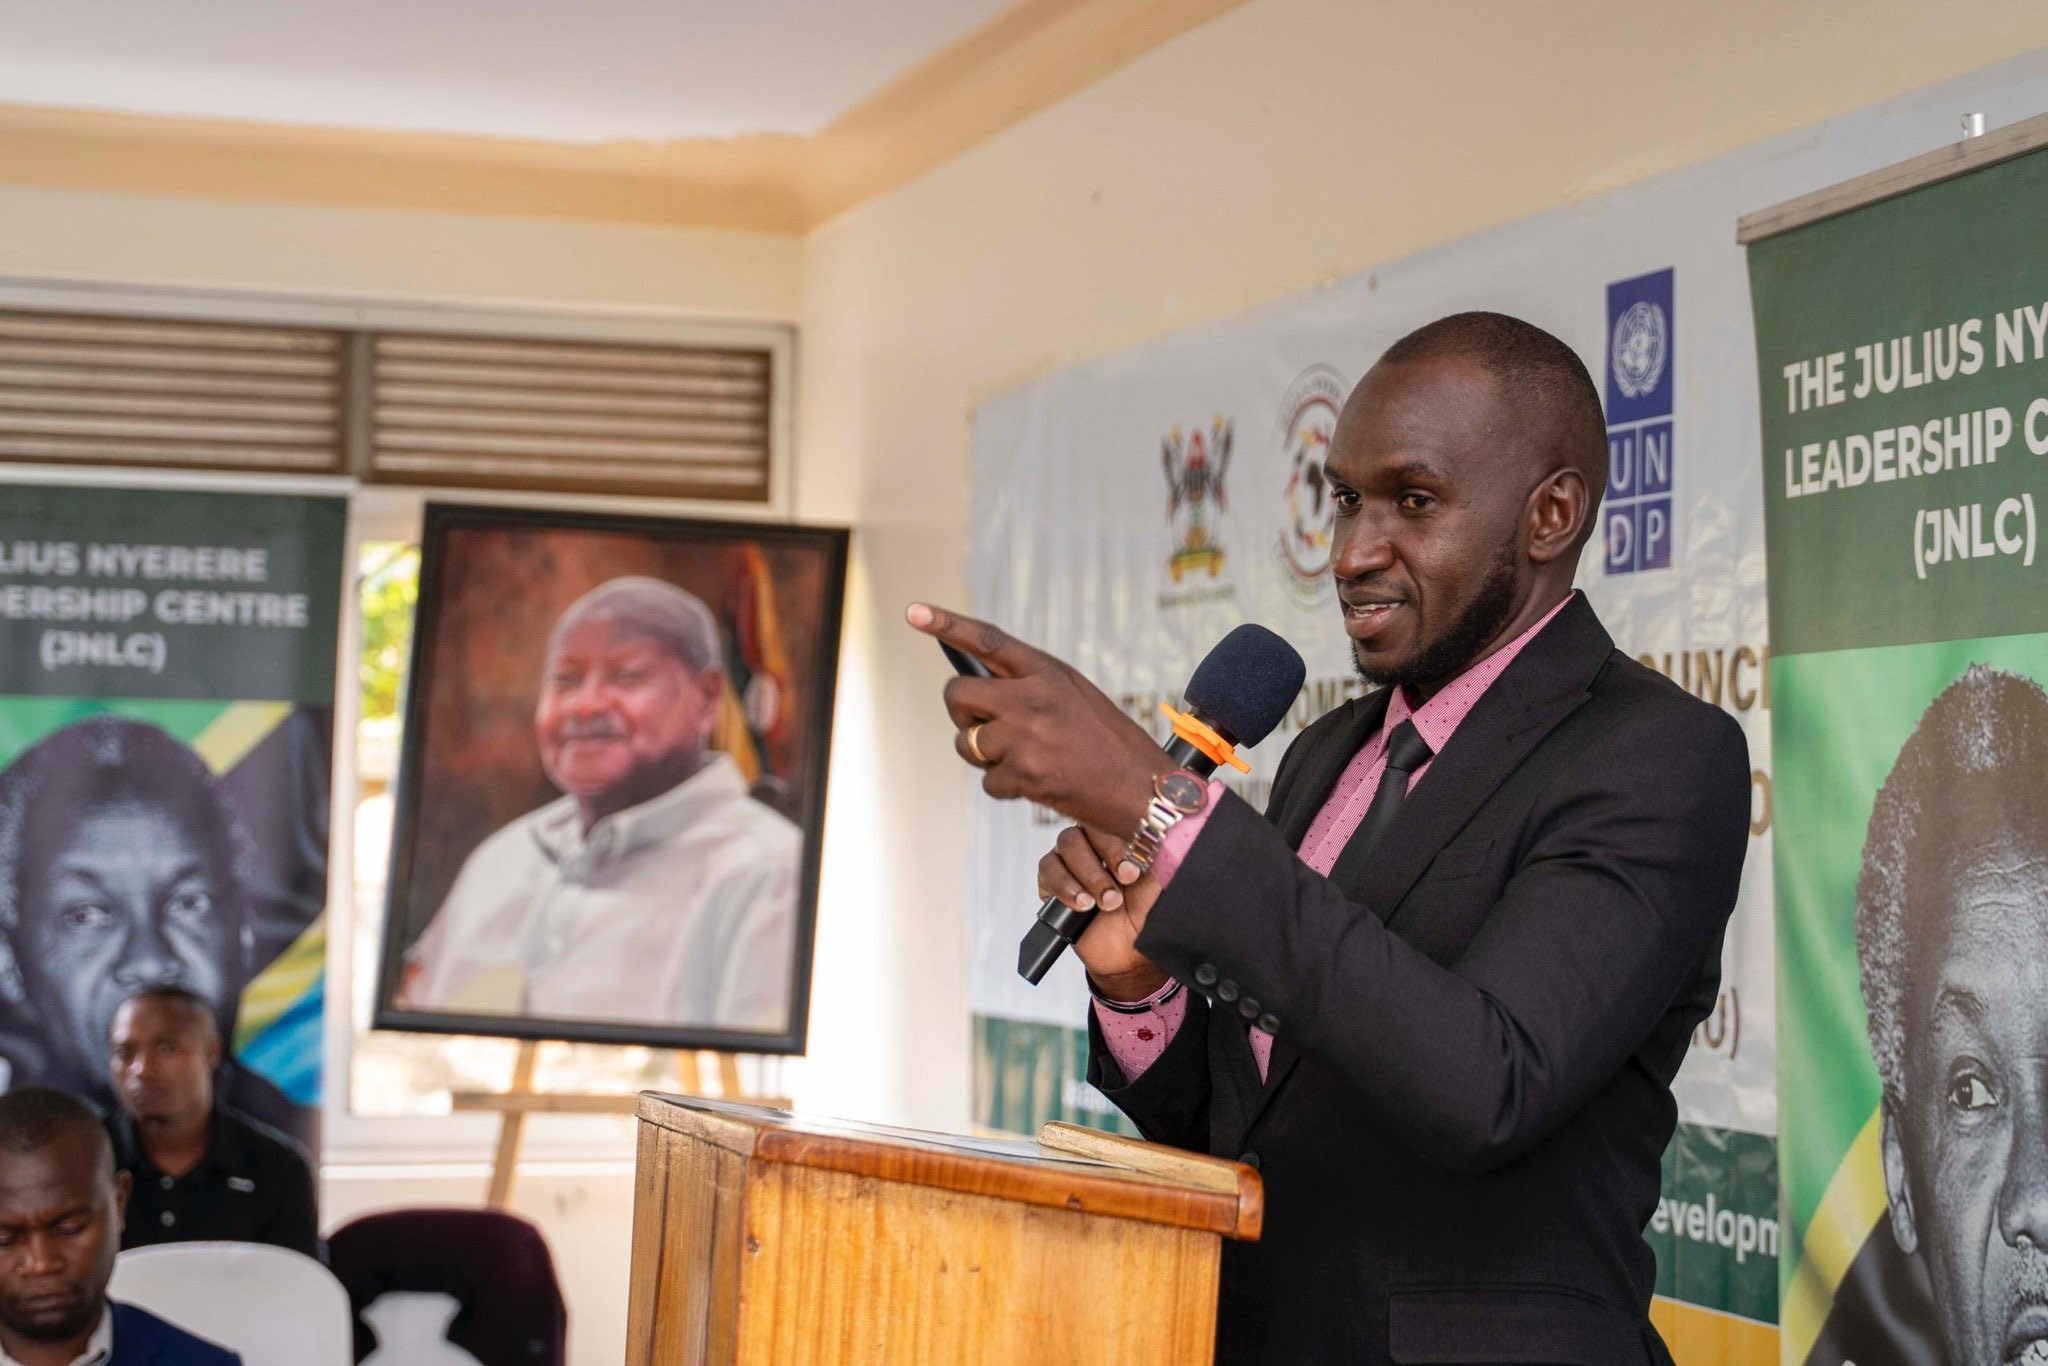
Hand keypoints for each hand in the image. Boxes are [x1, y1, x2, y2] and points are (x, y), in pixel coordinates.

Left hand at [908, 602, 1171, 835]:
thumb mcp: (1074, 695)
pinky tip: (1037, 782)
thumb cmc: (1107, 742)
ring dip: (984, 754)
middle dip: (961, 712)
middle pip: (958, 695)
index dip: (948, 625)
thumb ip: (1030, 687)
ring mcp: (1025, 737)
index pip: (988, 641)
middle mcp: (1032, 699)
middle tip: (980, 723)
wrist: (1141, 787)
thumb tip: (979, 697)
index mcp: (1047, 672)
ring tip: (1024, 757)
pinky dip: (1006, 786)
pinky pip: (988, 781)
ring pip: (967, 742)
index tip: (914, 613)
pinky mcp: (1023, 774)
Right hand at [1037, 826, 1168, 998]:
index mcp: (1119, 835)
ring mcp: (1068, 858)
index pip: (1109, 822)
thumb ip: (1159, 857)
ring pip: (1065, 847)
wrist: (1126, 950)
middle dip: (1101, 866)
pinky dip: (1065, 887)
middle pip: (1083, 831)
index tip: (1131, 873)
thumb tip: (1168, 834)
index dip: (1117, 846)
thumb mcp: (1158, 884)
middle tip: (1116, 895)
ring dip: (1087, 877)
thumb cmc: (1143, 912)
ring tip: (1104, 904)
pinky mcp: (1051, 879)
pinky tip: (1082, 904)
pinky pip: (1048, 870)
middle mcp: (1091, 841)